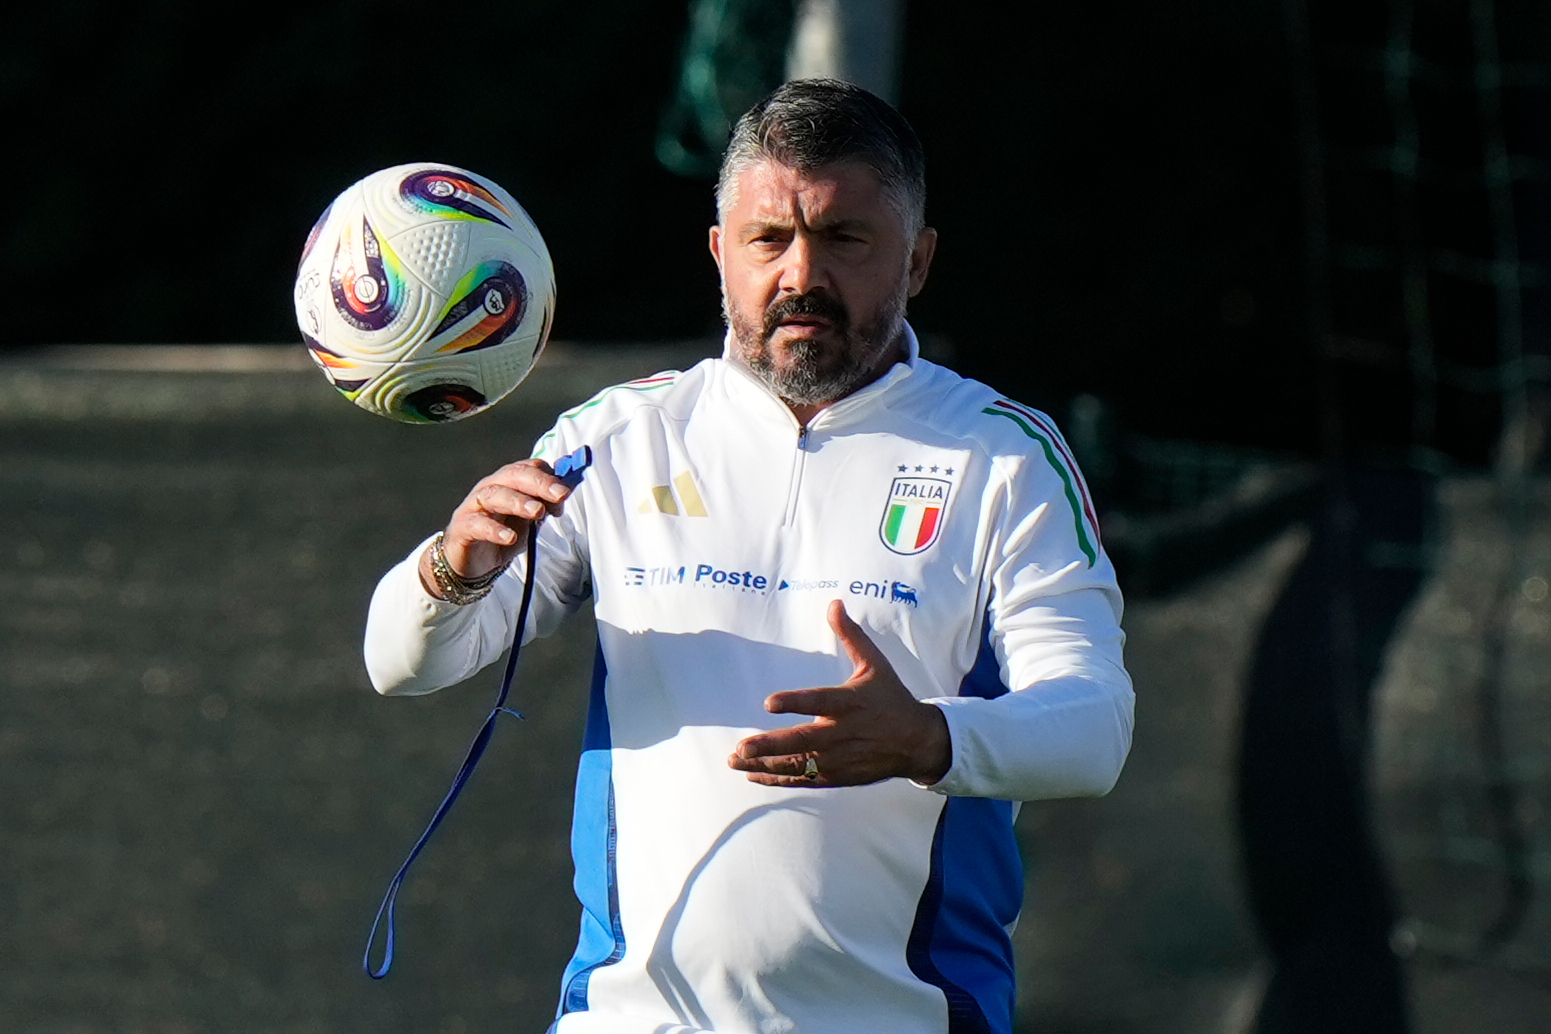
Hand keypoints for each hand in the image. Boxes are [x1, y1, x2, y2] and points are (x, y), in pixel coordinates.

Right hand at [419, 458, 571, 596]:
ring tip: (537, 512)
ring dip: (518, 501)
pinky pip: (477, 525)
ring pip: (494, 495)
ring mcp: (474, 506)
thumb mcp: (530, 520)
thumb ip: (547, 505)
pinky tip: (509, 537)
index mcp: (508, 482)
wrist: (473, 563)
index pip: (529, 468)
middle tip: (560, 495)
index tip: (566, 492)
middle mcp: (490, 488)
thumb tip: (567, 489)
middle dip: (539, 483)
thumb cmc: (503, 535)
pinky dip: (494, 530)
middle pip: (513, 475)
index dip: (550, 478)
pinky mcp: (462, 527)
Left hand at [729, 600, 951, 787]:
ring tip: (735, 760)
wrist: (918, 743)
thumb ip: (851, 636)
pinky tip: (754, 774)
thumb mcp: (875, 664)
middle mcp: (842, 732)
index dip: (794, 702)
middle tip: (742, 747)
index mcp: (849, 702)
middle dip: (769, 745)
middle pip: (802, 741)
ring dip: (765, 764)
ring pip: (798, 765)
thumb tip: (834, 603)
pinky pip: (804, 780)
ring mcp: (838, 758)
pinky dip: (778, 779)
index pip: (818, 701)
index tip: (769, 703)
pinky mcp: (837, 775)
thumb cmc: (891, 699)